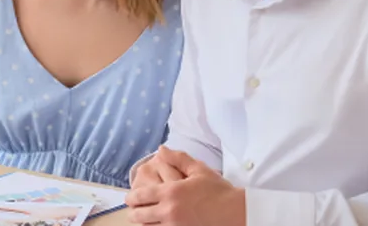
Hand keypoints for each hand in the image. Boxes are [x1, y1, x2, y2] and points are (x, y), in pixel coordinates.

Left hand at [125, 147, 243, 225]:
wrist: (236, 212)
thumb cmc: (218, 191)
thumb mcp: (199, 170)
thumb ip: (178, 158)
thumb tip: (161, 149)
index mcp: (170, 192)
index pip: (140, 196)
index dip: (131, 197)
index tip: (130, 198)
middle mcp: (169, 211)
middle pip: (139, 215)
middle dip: (134, 212)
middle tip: (134, 211)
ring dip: (143, 223)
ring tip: (144, 220)